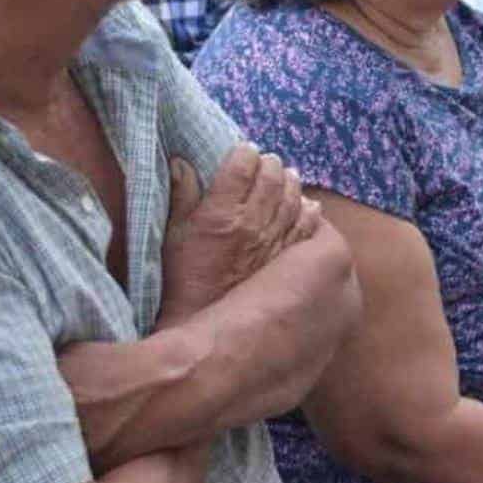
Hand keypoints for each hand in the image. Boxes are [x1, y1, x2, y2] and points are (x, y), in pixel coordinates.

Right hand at [158, 143, 320, 325]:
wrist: (206, 331)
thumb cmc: (183, 284)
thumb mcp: (173, 237)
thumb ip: (181, 198)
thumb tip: (183, 164)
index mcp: (222, 213)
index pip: (241, 167)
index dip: (244, 154)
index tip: (245, 150)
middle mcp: (253, 223)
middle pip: (271, 178)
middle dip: (270, 164)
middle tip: (268, 161)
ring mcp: (275, 242)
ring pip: (294, 199)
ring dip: (292, 183)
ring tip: (289, 176)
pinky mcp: (290, 261)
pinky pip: (307, 227)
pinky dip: (309, 212)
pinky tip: (308, 206)